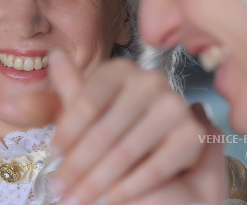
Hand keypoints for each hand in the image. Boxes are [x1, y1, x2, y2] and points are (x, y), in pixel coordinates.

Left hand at [22, 49, 212, 204]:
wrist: (169, 165)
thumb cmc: (121, 134)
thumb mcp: (92, 112)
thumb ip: (72, 90)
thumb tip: (55, 55)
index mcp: (121, 71)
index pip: (87, 101)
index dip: (67, 131)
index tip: (53, 154)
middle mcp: (151, 82)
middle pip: (104, 130)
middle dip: (78, 165)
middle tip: (60, 188)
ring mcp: (175, 107)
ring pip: (125, 151)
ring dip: (96, 182)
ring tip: (78, 199)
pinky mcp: (193, 135)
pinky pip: (154, 168)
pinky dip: (128, 189)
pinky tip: (108, 200)